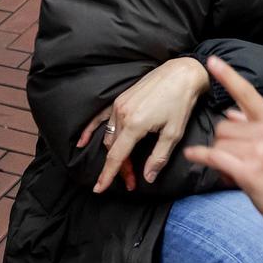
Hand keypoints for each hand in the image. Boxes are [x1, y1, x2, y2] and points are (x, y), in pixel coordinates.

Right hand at [77, 58, 209, 191]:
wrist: (180, 74)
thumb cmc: (181, 103)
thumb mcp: (174, 133)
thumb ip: (158, 157)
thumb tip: (147, 178)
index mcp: (135, 124)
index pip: (117, 156)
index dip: (108, 174)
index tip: (100, 189)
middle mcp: (122, 114)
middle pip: (114, 148)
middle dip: (121, 167)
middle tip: (132, 181)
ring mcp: (118, 105)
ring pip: (110, 135)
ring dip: (115, 153)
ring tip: (126, 167)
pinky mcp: (120, 99)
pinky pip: (101, 118)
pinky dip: (91, 129)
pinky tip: (81, 141)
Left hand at [185, 59, 262, 260]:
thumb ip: (255, 126)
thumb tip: (230, 112)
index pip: (247, 94)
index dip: (228, 76)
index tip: (212, 60)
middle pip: (222, 127)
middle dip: (223, 143)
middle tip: (237, 162)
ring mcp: (259, 152)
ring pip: (218, 145)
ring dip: (220, 159)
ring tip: (237, 173)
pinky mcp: (249, 172)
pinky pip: (215, 157)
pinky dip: (201, 157)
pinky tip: (193, 156)